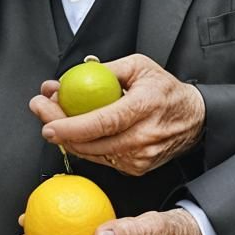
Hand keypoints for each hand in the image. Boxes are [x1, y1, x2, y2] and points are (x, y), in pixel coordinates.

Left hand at [30, 54, 204, 175]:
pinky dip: (84, 144)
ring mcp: (138, 157)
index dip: (71, 125)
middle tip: (39, 108)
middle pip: (90, 141)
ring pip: (92, 153)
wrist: (194, 119)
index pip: (102, 122)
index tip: (47, 119)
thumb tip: (70, 79)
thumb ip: (106, 71)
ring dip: (66, 135)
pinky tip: (73, 129)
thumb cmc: (165, 90)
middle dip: (57, 127)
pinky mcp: (135, 168)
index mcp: (144, 107)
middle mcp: (142, 137)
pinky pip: (101, 158)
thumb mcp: (138, 66)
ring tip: (51, 114)